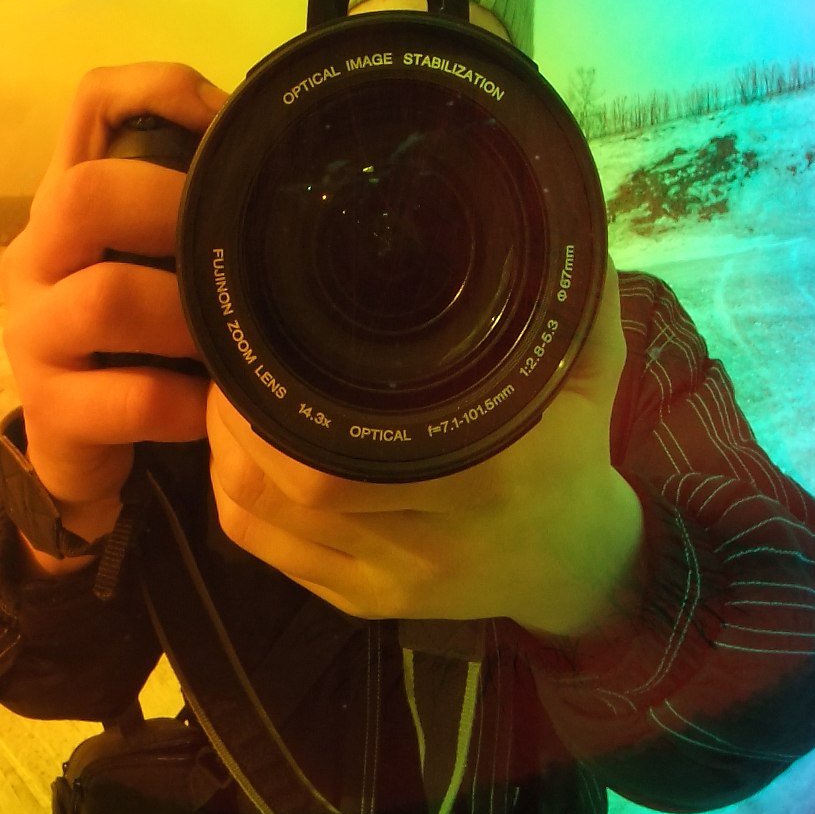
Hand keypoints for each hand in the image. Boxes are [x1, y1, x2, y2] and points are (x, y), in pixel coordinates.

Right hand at [1, 64, 227, 543]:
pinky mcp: (49, 409)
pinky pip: (133, 398)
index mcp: (71, 201)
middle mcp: (36, 254)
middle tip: (238, 252)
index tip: (229, 124)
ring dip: (188, 320)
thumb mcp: (167, 264)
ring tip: (232, 342)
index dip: (161, 91)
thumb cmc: (144, 341)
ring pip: (105, 299)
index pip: (94, 102)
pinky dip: (190, 404)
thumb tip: (305, 171)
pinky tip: (218, 411)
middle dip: (177, 216)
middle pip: (85, 195)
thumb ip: (204, 215)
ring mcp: (33, 332)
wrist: (88, 448)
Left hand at [206, 263, 643, 636]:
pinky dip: (235, 501)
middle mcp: (431, 539)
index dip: (278, 401)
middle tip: (230, 363)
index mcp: (486, 476)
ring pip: (263, 522)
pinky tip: (240, 457)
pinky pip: (268, 555)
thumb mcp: (588, 366)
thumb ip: (568, 295)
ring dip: (225, 458)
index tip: (262, 342)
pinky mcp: (361, 605)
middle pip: (287, 487)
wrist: (576, 563)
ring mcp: (390, 581)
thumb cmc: (574, 450)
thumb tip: (547, 208)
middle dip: (236, 420)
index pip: (342, 454)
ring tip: (228, 401)